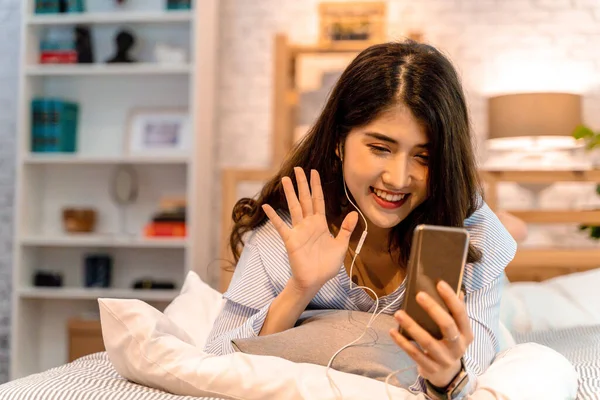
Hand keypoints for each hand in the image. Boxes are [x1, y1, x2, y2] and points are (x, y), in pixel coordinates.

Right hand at [262, 167, 358, 292]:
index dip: (316, 186)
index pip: (318, 200)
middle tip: (297, 168)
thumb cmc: (326, 265)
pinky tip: (266, 206)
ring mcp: (298, 230)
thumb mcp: (341, 246)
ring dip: (290, 193)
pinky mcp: (291, 240)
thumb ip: (346, 229)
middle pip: (305, 199)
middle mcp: (308, 224)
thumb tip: (354, 213)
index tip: (314, 172)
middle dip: (302, 183)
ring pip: (294, 207)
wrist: (314, 281)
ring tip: (285, 179)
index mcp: (321, 224)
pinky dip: (274, 216)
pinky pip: (281, 226)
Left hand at [389, 281, 472, 387]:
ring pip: (427, 342)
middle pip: (447, 326)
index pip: (461, 313)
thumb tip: (458, 289)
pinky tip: (393, 331)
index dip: (451, 298)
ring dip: (412, 326)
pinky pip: (414, 354)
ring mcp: (444, 359)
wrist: (447, 375)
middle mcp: (458, 347)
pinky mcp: (430, 368)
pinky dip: (402, 342)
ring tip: (398, 313)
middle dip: (433, 309)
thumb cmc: (449, 344)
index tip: (439, 283)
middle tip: (419, 295)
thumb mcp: (457, 331)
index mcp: (466, 334)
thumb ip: (455, 312)